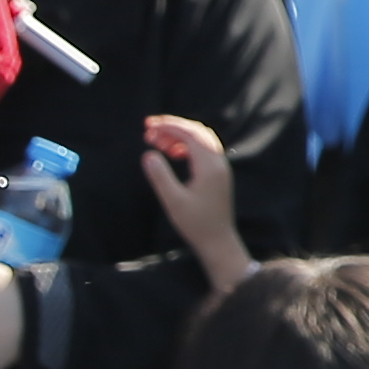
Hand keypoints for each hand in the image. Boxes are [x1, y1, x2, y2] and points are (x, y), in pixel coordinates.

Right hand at [141, 115, 247, 292]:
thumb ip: (161, 176)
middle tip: (149, 129)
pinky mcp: (218, 175)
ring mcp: (221, 168)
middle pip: (197, 131)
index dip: (168, 126)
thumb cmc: (196, 224)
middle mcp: (219, 163)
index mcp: (210, 166)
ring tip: (156, 142)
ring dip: (179, 136)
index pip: (190, 134)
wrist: (218, 242)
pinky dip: (187, 145)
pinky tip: (173, 154)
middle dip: (173, 126)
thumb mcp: (173, 201)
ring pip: (201, 140)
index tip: (147, 126)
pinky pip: (203, 150)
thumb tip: (148, 154)